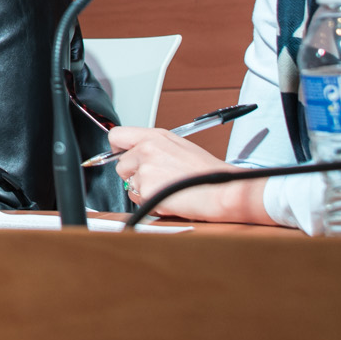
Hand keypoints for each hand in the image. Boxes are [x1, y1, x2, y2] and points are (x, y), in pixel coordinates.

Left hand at [109, 125, 271, 224]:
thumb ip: (154, 146)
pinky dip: (150, 203)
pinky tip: (169, 199)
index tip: (123, 156)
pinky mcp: (147, 191)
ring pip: (129, 185)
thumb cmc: (207, 172)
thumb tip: (134, 153)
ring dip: (143, 190)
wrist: (223, 190)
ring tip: (167, 189)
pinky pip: (138, 200)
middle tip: (158, 179)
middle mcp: (146, 150)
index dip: (118, 150)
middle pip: (120, 165)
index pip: (116, 136)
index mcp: (154, 136)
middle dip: (134, 175)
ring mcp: (145, 170)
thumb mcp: (179, 146)